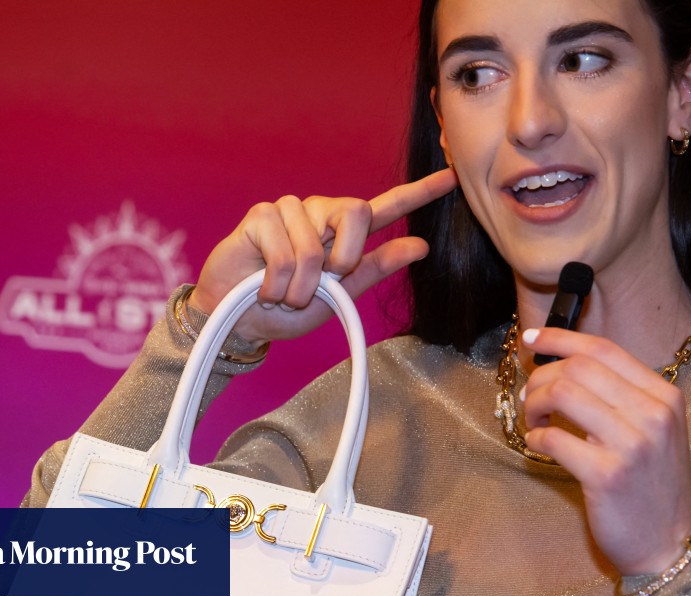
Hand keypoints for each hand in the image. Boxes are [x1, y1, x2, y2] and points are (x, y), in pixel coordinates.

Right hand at [189, 168, 457, 345]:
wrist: (238, 323)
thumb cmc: (286, 309)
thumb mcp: (337, 298)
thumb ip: (374, 269)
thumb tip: (421, 246)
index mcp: (342, 233)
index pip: (386, 206)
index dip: (420, 191)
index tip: (452, 176)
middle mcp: (318, 213)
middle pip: (354, 211)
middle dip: (343, 257)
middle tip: (323, 284)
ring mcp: (288, 210)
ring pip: (313, 247)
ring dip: (300, 287)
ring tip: (283, 294)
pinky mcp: (260, 216)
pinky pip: (284, 254)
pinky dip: (277, 284)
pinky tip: (264, 286)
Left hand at [520, 327, 690, 575]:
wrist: (668, 544)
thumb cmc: (651, 484)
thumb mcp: (653, 429)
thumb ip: (619, 394)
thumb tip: (563, 362)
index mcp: (664, 396)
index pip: (603, 349)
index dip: (560, 338)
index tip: (532, 340)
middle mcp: (653, 414)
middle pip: (577, 368)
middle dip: (540, 377)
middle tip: (529, 397)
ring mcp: (632, 445)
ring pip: (562, 394)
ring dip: (534, 405)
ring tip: (533, 421)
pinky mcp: (607, 475)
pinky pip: (554, 439)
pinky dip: (536, 438)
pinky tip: (538, 445)